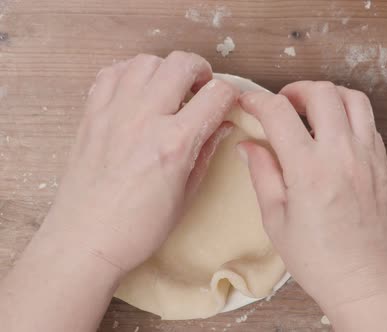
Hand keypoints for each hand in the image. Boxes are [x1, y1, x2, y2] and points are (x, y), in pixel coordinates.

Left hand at [42, 52, 237, 273]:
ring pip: (146, 61)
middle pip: (181, 64)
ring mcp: (114, 112)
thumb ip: (206, 152)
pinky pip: (113, 72)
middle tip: (201, 88)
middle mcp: (144, 118)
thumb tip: (223, 124)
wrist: (85, 239)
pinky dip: (131, 73)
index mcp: (175, 143)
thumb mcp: (186, 195)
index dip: (230, 94)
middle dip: (201, 70)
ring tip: (169, 90)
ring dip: (165, 69)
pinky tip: (138, 93)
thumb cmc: (139, 227)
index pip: (216, 95)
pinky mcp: (91, 114)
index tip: (228, 103)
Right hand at [237, 81, 386, 309]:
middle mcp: (342, 155)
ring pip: (353, 99)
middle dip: (295, 90)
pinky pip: (369, 123)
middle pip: (322, 92)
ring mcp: (368, 157)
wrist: (363, 281)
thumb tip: (249, 145)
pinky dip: (349, 116)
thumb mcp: (276, 219)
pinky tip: (335, 134)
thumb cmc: (318, 259)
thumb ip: (262, 173)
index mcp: (309, 170)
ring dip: (328, 96)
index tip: (248, 102)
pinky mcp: (383, 165)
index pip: (279, 112)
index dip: (258, 100)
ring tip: (311, 112)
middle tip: (282, 105)